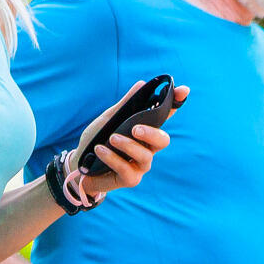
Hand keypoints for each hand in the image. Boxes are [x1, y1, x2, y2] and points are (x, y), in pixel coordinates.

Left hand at [71, 83, 188, 197]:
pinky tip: (99, 150)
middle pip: (163, 140)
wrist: (80, 166)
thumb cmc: (97, 141)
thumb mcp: (108, 120)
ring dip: (127, 145)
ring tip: (111, 138)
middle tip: (135, 128)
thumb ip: (124, 105)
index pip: (164, 116)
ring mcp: (140, 165)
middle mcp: (147, 148)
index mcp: (144, 131)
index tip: (183, 90)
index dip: (176, 103)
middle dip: (151, 133)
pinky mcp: (131, 179)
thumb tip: (141, 84)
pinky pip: (127, 169)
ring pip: (145, 155)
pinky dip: (112, 157)